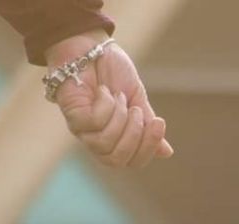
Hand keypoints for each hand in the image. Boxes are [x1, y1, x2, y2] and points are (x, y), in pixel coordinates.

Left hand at [44, 30, 172, 167]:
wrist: (90, 46)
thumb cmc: (112, 72)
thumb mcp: (138, 100)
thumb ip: (147, 126)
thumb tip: (166, 152)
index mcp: (116, 139)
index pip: (132, 162)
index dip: (148, 148)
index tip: (158, 122)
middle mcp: (97, 139)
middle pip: (117, 161)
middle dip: (134, 136)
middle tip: (136, 110)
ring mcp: (82, 130)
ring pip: (104, 144)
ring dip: (119, 118)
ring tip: (119, 97)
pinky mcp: (72, 116)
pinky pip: (94, 124)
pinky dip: (105, 105)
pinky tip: (103, 91)